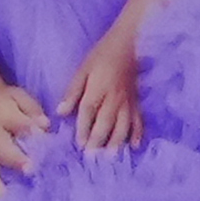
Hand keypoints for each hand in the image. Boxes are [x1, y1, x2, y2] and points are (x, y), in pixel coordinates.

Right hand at [0, 85, 51, 200]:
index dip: (28, 128)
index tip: (41, 135)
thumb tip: (45, 125)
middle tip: (28, 171)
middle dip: (14, 160)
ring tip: (1, 196)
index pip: (17, 122)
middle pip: (1, 148)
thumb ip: (33, 111)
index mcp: (5, 117)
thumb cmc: (9, 103)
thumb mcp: (21, 99)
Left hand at [58, 27, 143, 152]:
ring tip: (112, 157)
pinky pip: (139, 119)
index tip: (79, 144)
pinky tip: (135, 145)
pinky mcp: (137, 101)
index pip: (88, 111)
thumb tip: (60, 112)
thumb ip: (72, 91)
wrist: (129, 43)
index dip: (83, 128)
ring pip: (123, 124)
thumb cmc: (102, 55)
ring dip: (117, 141)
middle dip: (99, 140)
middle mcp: (114, 97)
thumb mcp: (83, 69)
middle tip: (92, 157)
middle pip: (106, 121)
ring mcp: (128, 101)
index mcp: (98, 88)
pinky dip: (138, 133)